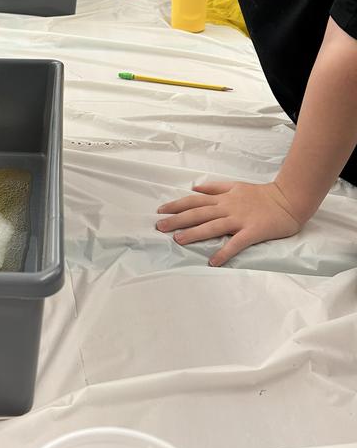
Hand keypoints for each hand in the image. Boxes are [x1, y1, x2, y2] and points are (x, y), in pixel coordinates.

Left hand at [156, 180, 302, 265]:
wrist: (288, 199)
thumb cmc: (261, 194)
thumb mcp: (235, 185)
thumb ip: (214, 187)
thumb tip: (194, 188)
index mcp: (223, 198)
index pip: (195, 201)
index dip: (177, 205)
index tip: (161, 210)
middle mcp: (228, 207)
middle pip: (198, 213)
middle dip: (178, 220)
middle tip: (160, 227)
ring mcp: (240, 219)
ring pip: (212, 226)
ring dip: (194, 234)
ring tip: (178, 240)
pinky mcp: (252, 231)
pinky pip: (236, 243)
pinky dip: (224, 252)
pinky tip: (212, 261)